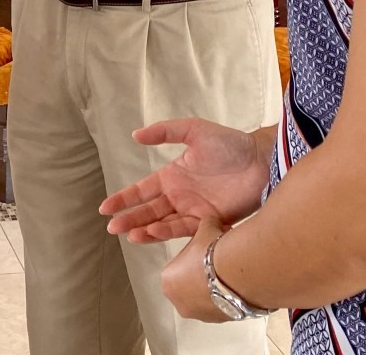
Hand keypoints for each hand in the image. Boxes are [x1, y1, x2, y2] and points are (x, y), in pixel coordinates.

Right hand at [100, 119, 268, 243]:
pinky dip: (167, 232)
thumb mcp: (194, 130)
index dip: (123, 199)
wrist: (260, 162)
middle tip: (112, 228)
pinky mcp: (210, 222)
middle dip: (129, 219)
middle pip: (148, 211)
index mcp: (172, 176)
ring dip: (145, 230)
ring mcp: (194, 211)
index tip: (104, 208)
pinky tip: (153, 233)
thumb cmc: (229, 144)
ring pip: (163, 223)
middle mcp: (179, 196)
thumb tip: (135, 135)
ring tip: (129, 235)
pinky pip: (185, 229)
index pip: (141, 190)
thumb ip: (165, 131)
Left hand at [161, 216, 226, 323]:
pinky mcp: (219, 321)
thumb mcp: (206, 228)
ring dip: (212, 288)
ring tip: (227, 272)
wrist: (237, 273)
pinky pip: (219, 307)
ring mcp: (199, 315)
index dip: (190, 257)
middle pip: (187, 286)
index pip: (176, 268)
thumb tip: (210, 220)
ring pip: (203, 299)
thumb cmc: (213, 251)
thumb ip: (203, 226)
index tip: (203, 251)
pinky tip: (235, 283)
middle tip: (215, 262)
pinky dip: (225, 297)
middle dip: (199, 275)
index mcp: (167, 281)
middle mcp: (179, 302)